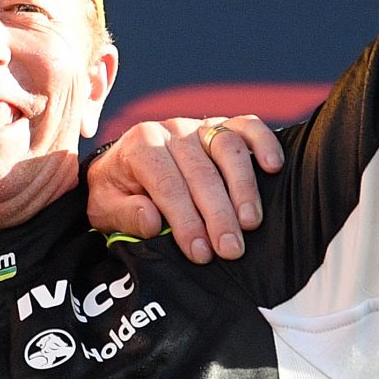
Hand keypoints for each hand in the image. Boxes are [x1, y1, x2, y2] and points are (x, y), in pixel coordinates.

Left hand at [85, 115, 282, 263]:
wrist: (121, 166)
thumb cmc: (117, 191)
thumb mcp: (105, 208)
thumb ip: (125, 215)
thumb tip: (154, 222)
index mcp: (139, 146)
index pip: (167, 185)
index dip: (185, 221)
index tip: (200, 252)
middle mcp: (170, 130)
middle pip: (200, 172)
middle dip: (217, 214)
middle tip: (230, 249)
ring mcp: (198, 125)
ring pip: (226, 149)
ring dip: (243, 187)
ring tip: (250, 223)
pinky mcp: (221, 126)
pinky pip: (247, 126)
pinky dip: (264, 143)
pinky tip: (273, 168)